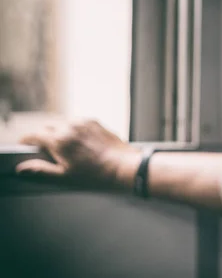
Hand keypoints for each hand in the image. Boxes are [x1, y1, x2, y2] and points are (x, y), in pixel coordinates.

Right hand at [16, 120, 140, 188]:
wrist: (123, 165)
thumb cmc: (95, 174)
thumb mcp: (64, 176)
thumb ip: (41, 170)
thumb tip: (22, 168)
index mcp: (60, 140)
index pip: (34, 135)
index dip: (27, 141)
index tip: (25, 146)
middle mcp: (70, 126)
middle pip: (47, 127)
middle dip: (43, 136)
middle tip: (46, 150)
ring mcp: (83, 122)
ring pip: (62, 122)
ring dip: (59, 131)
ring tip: (65, 147)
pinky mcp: (94, 120)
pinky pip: (77, 122)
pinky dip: (73, 129)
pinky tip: (79, 142)